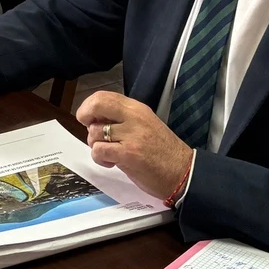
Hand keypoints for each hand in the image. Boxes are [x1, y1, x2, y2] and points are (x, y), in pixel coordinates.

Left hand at [76, 92, 192, 200]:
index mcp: (137, 109)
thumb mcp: (143, 125)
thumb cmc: (162, 152)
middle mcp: (134, 118)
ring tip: (108, 153)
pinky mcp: (129, 154)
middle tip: (90, 130)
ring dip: (95, 145)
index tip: (88, 118)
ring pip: (94, 132)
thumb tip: (95, 119)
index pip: (104, 96)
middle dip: (85, 116)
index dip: (89, 106)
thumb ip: (121, 119)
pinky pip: (99, 150)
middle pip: (97, 105)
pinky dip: (100, 158)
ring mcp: (131, 135)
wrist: (183, 172)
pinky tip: (111, 163)